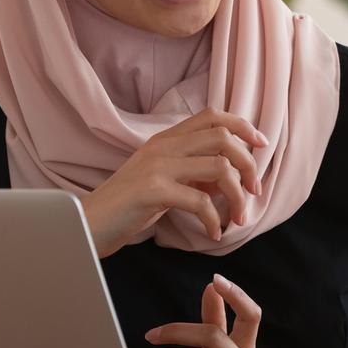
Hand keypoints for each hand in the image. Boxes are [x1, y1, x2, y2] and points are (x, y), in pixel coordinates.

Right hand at [82, 108, 267, 257]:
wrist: (85, 224)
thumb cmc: (126, 207)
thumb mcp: (163, 182)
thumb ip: (192, 174)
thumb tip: (228, 177)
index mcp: (165, 139)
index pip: (212, 115)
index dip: (242, 125)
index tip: (261, 145)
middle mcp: (163, 145)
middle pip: (223, 136)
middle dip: (248, 164)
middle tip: (254, 191)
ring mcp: (157, 165)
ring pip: (219, 167)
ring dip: (237, 194)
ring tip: (238, 217)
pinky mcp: (152, 190)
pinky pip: (201, 200)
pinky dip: (215, 219)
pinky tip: (213, 232)